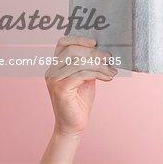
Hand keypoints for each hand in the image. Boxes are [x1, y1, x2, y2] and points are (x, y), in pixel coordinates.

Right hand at [41, 36, 116, 163]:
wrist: (74, 124)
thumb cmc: (80, 100)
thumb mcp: (85, 76)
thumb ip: (88, 63)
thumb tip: (102, 49)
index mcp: (56, 65)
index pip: (62, 43)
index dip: (78, 38)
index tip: (95, 42)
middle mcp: (51, 70)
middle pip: (72, 51)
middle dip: (93, 53)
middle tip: (109, 57)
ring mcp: (53, 80)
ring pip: (78, 63)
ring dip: (99, 65)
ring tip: (111, 70)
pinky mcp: (60, 89)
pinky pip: (81, 75)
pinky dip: (97, 74)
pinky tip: (107, 78)